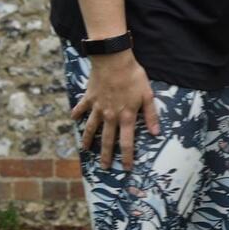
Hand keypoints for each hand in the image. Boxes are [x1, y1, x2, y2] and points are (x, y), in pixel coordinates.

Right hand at [70, 51, 159, 169]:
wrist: (113, 61)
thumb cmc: (133, 77)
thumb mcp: (147, 96)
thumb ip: (151, 115)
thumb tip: (156, 133)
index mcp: (126, 117)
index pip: (127, 142)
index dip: (127, 156)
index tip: (126, 168)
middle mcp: (110, 116)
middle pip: (108, 140)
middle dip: (106, 155)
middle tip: (104, 167)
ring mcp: (97, 108)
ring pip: (91, 128)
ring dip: (88, 140)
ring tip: (85, 149)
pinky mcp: (89, 98)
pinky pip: (81, 108)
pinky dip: (77, 113)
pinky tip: (73, 119)